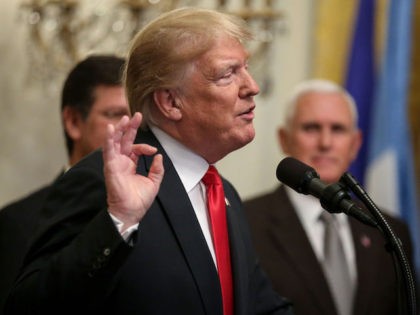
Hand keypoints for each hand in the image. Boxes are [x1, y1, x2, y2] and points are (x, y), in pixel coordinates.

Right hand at [103, 112, 163, 229]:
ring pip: (115, 142)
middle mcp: (121, 162)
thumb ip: (157, 168)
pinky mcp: (110, 167)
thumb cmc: (139, 200)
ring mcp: (115, 163)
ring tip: (124, 118)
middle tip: (136, 115)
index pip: (136, 148)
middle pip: (124, 140)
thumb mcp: (154, 182)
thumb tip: (158, 156)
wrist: (132, 212)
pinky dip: (109, 140)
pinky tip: (111, 129)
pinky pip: (108, 151)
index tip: (154, 151)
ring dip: (119, 129)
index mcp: (130, 164)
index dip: (145, 146)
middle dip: (130, 127)